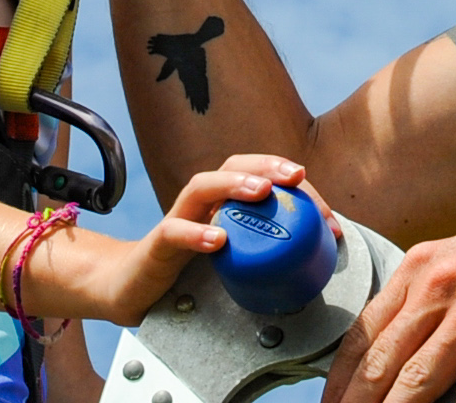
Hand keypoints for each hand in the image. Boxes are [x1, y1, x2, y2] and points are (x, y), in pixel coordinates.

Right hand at [93, 154, 320, 325]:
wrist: (131, 289)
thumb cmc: (186, 273)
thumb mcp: (234, 262)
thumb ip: (267, 254)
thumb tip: (320, 262)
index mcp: (222, 205)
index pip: (258, 178)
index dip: (291, 187)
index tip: (324, 212)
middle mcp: (200, 205)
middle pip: (231, 167)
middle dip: (266, 166)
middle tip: (296, 176)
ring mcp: (177, 220)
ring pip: (201, 187)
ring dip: (233, 184)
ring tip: (262, 192)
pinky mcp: (156, 246)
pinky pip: (173, 233)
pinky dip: (195, 234)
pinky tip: (217, 240)